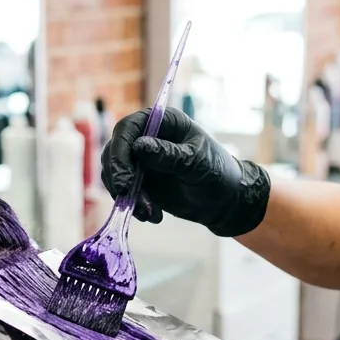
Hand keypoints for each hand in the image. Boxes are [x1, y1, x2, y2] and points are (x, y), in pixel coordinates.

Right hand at [100, 107, 270, 236]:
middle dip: (118, 177)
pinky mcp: (139, 181)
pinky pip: (123, 191)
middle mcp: (147, 137)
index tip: (125, 177)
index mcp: (163, 122)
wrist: (224, 201)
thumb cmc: (217, 173)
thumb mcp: (197, 163)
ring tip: (149, 213)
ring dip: (125, 195)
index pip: (128, 128)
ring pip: (114, 173)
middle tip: (128, 198)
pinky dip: (132, 205)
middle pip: (114, 150)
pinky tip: (153, 216)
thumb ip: (170, 155)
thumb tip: (139, 146)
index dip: (120, 150)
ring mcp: (141, 160)